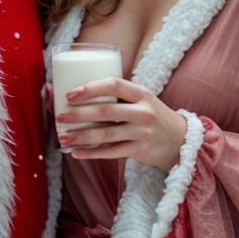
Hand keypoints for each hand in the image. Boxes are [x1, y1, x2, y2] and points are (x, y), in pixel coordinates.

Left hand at [55, 77, 187, 171]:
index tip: (69, 94)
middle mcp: (144, 111)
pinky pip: (112, 152)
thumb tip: (69, 90)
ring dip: (81, 136)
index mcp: (141, 93)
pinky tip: (76, 153)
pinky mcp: (141, 151)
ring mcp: (143, 132)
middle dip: (79, 114)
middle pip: (106, 111)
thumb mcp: (140, 99)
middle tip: (59, 116)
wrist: (179, 141)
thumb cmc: (150, 115)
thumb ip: (113, 96)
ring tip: (62, 137)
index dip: (90, 88)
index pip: (113, 84)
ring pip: (106, 134)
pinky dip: (92, 153)